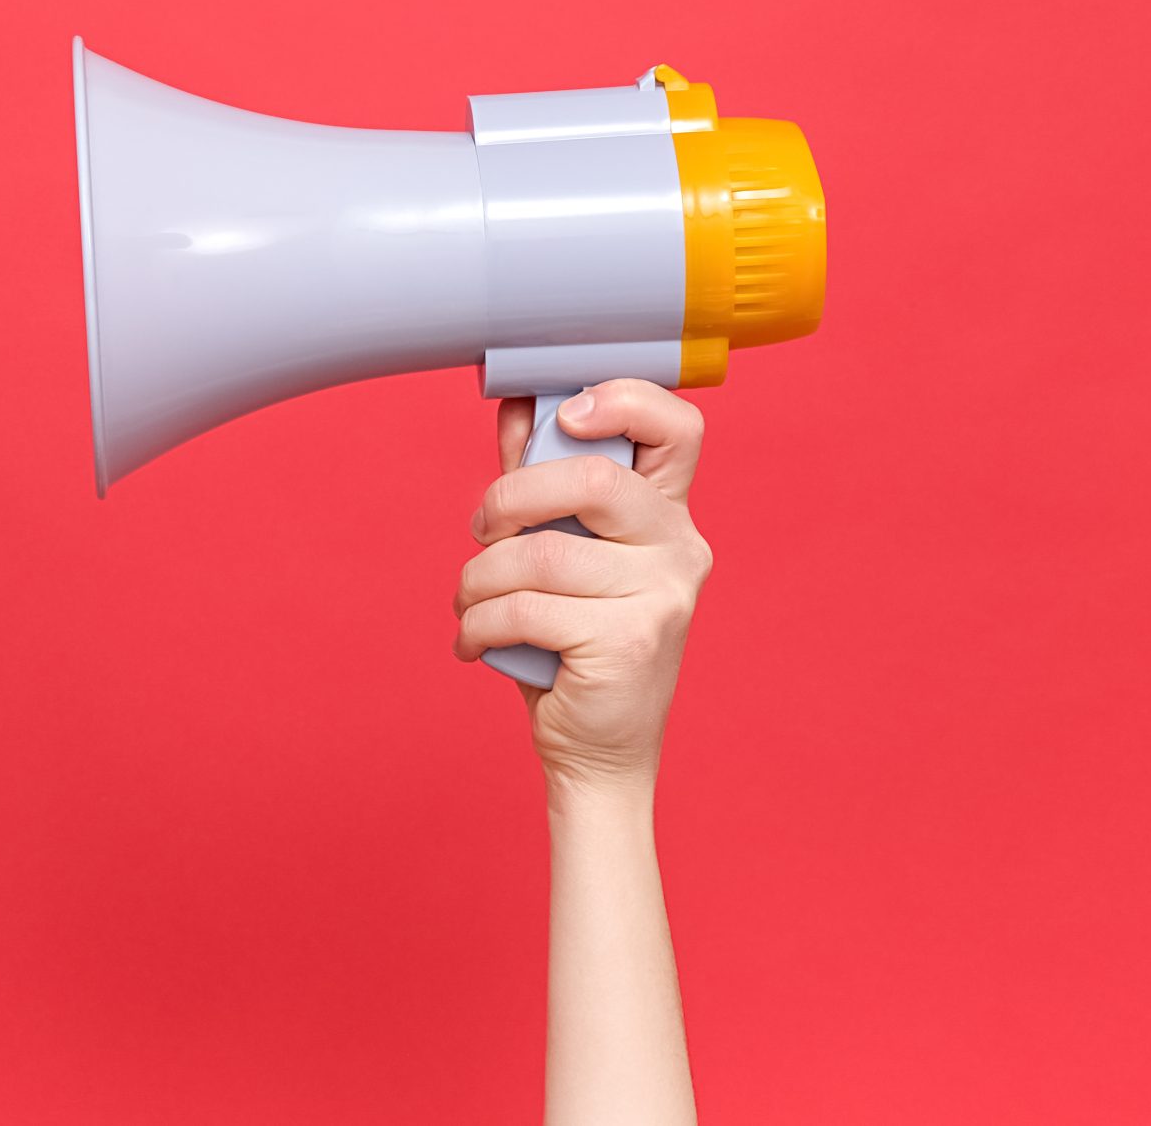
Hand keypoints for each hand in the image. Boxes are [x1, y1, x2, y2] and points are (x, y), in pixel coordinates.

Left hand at [451, 380, 711, 793]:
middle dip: (508, 498)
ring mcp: (662, 596)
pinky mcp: (629, 642)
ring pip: (540, 553)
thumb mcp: (559, 550)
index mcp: (667, 513)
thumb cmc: (571, 641)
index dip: (622, 400)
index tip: (563, 414)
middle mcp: (680, 547)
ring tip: (471, 604)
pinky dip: (479, 625)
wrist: (597, 749)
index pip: (678, 426)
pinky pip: (525, 607)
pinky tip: (476, 642)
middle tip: (483, 529)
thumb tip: (516, 403)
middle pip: (589, 478)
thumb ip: (542, 479)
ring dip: (479, 580)